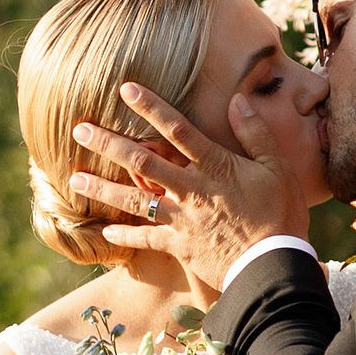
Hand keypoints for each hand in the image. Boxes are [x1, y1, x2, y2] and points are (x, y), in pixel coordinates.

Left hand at [69, 81, 306, 300]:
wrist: (274, 264)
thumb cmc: (281, 214)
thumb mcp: (277, 167)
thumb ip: (254, 132)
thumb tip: (237, 99)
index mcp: (215, 165)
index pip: (177, 129)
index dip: (151, 106)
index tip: (125, 89)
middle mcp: (192, 188)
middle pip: (143, 161)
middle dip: (109, 144)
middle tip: (79, 129)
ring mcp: (183, 218)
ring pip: (135, 199)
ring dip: (103, 187)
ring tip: (74, 178)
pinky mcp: (181, 245)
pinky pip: (146, 240)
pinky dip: (125, 236)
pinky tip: (104, 230)